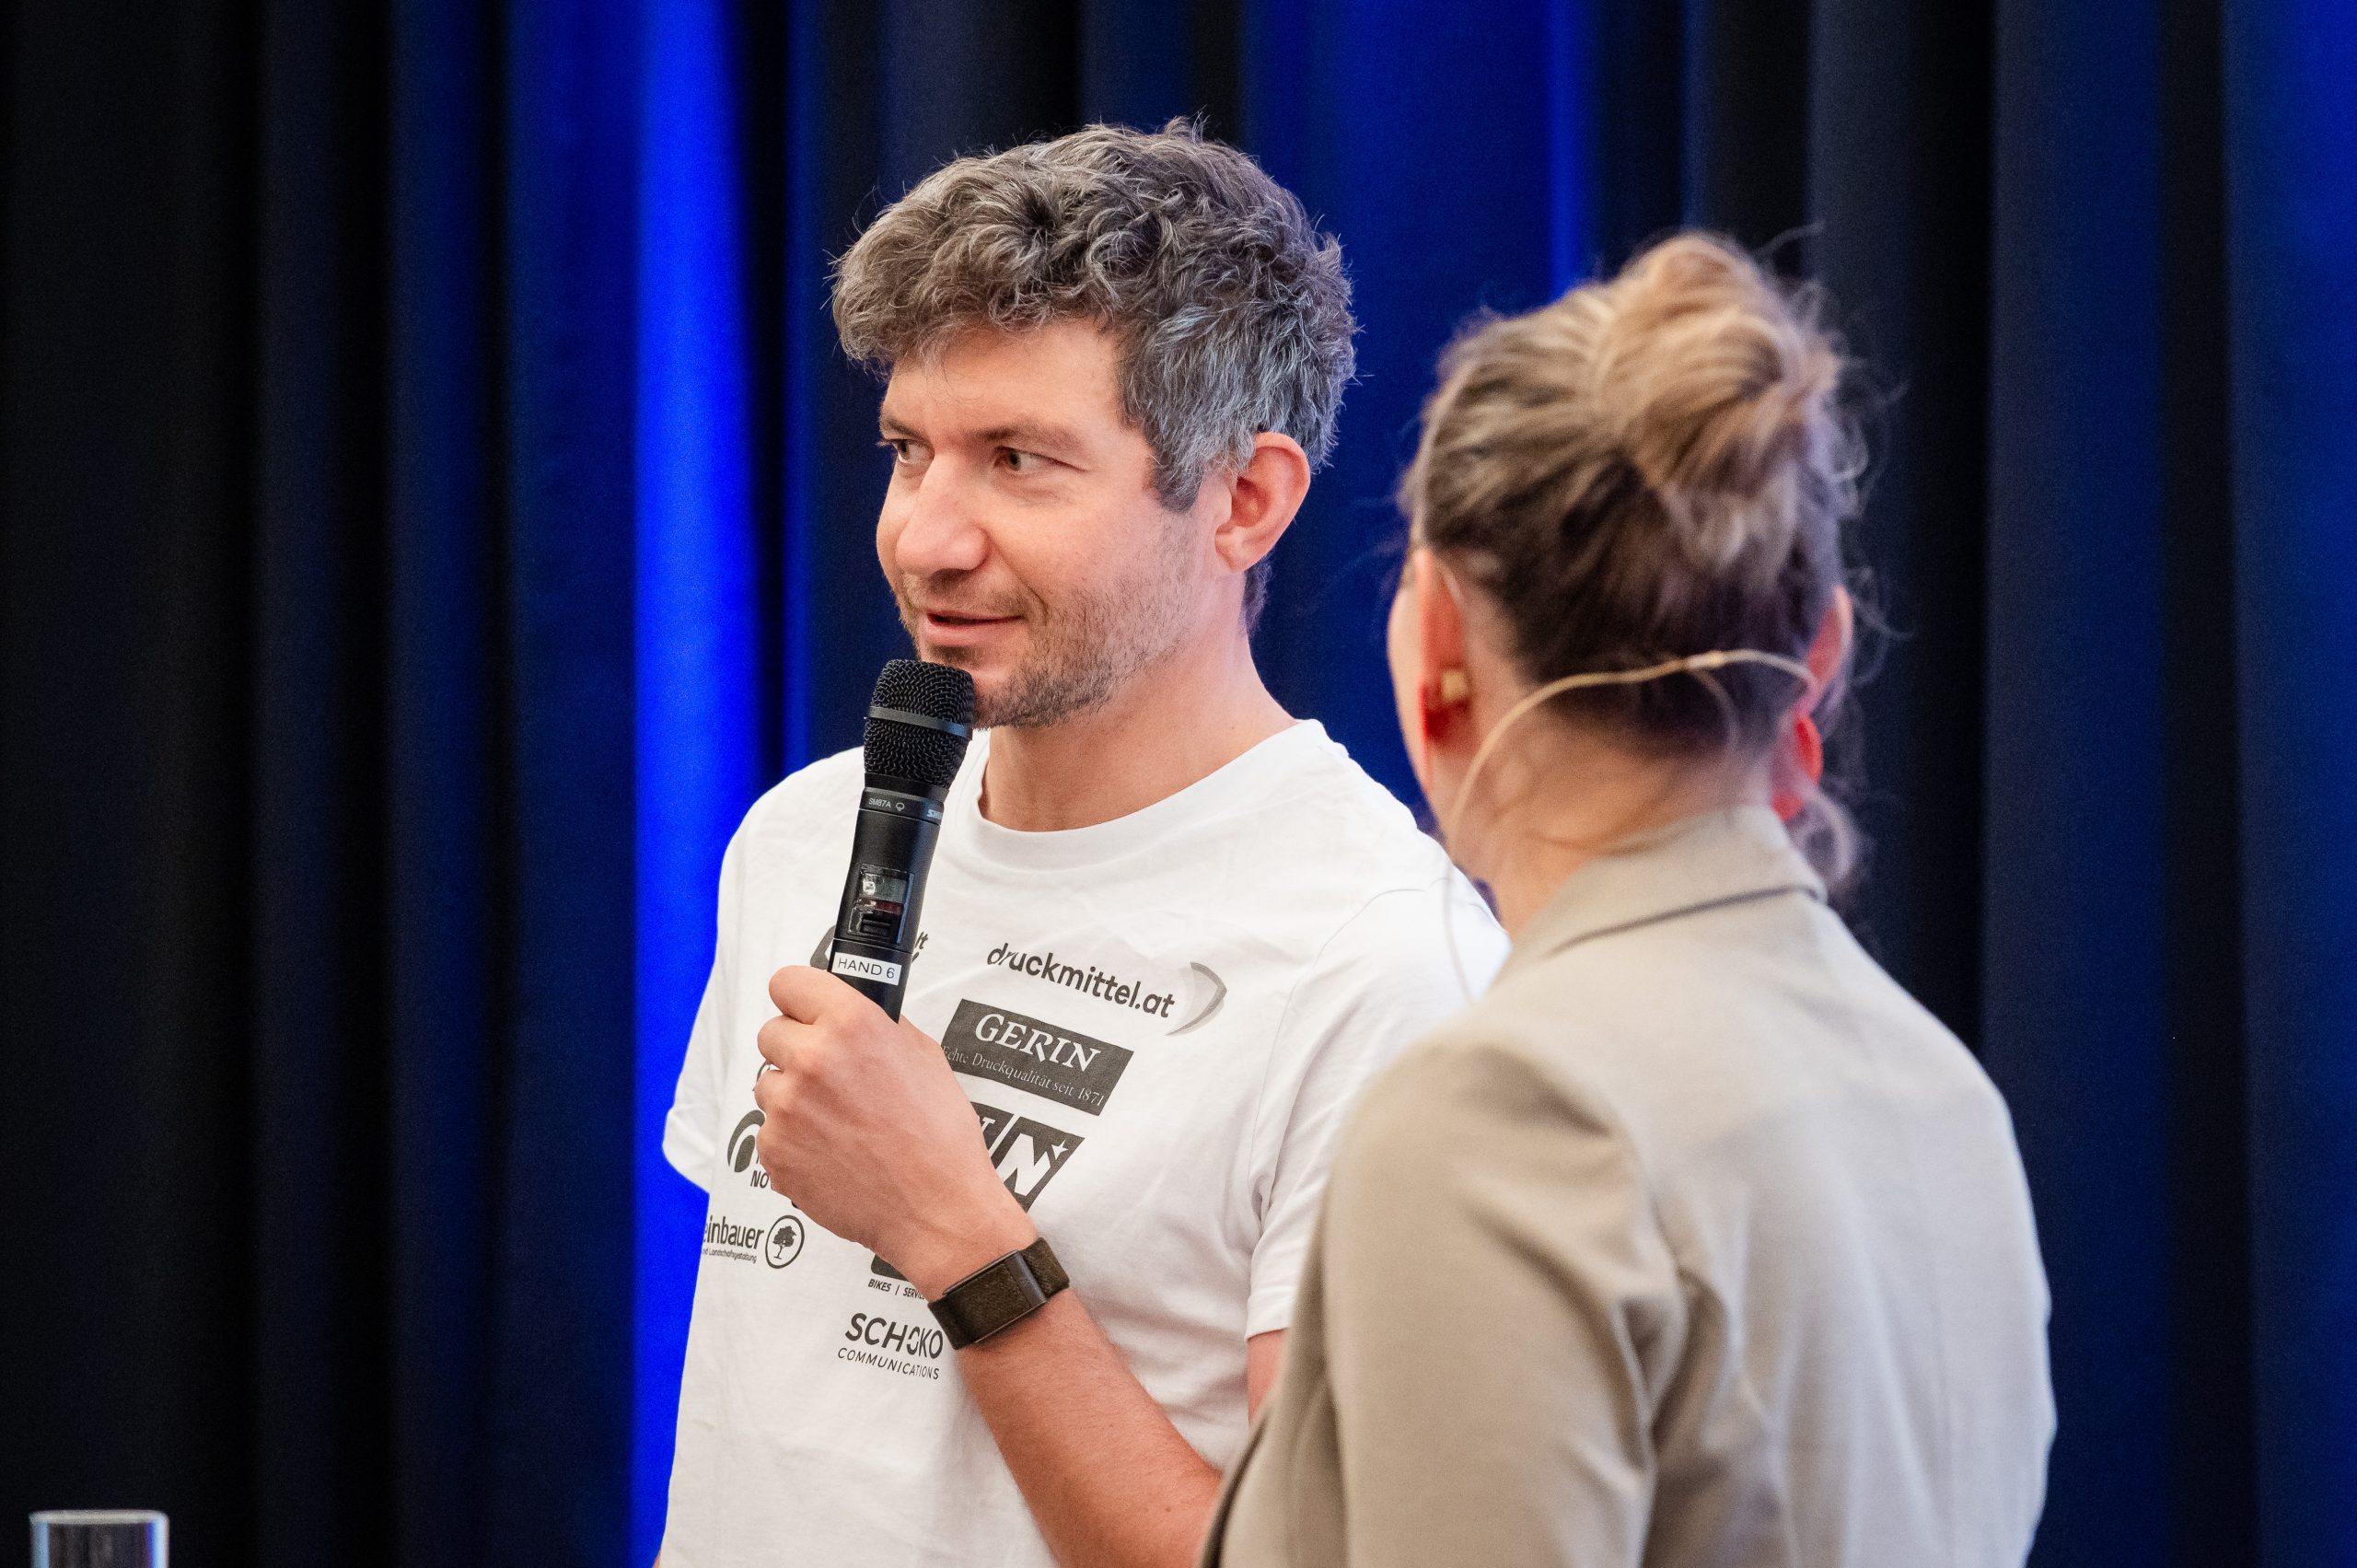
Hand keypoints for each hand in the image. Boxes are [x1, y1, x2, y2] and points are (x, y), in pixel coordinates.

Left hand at [752, 966, 1034, 1294]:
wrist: (935, 1209)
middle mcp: (812, 1060)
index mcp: (852, 1025)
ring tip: (838, 1122)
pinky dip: (793, 1139)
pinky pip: (770, 1131)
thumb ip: (878, 1026)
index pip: (788, 982)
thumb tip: (851, 1011)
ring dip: (793, 1097)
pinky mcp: (774, 1151)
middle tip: (830, 1076)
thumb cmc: (939, 1137)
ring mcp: (786, 1108)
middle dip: (797, 1049)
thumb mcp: (924, 1056)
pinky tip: (831, 1152)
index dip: (799, 999)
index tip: (805, 1011)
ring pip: (769, 1084)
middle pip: (771, 1033)